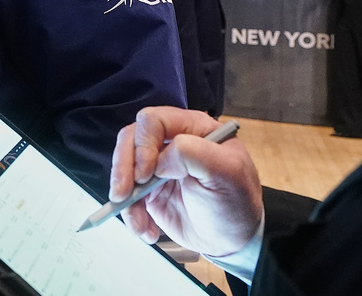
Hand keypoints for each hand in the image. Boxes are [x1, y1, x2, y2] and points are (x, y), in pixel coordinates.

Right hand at [110, 108, 261, 257]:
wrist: (233, 239)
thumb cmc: (237, 203)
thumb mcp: (227, 173)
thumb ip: (195, 154)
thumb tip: (160, 159)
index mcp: (192, 129)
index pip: (154, 121)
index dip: (144, 144)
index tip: (147, 173)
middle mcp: (171, 143)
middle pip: (131, 139)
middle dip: (123, 166)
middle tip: (124, 193)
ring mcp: (158, 166)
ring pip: (123, 166)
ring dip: (123, 194)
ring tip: (138, 221)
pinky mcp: (149, 190)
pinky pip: (127, 195)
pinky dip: (130, 213)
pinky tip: (145, 228)